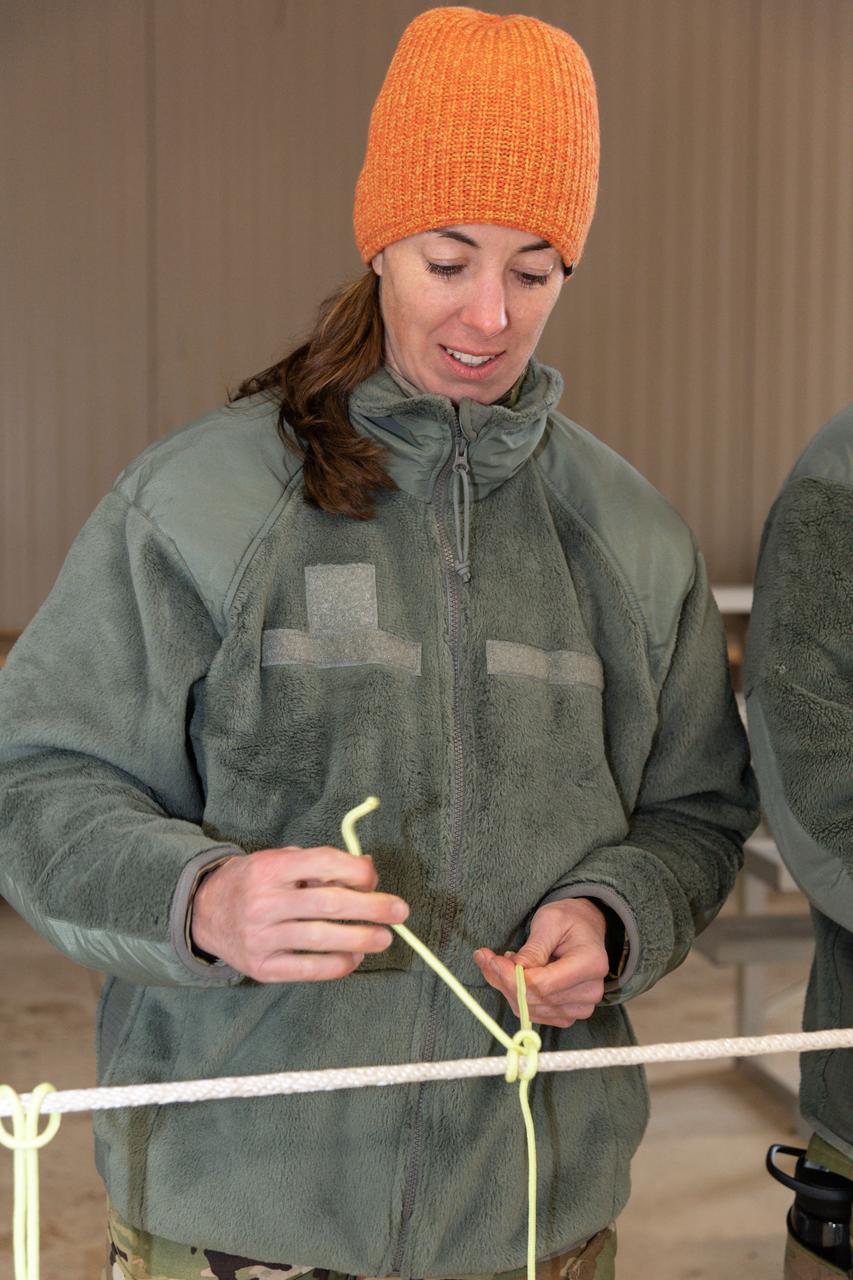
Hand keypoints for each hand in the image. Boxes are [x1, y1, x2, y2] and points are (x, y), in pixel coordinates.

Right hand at [190, 846, 409, 982]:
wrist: (205, 912)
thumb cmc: (253, 882)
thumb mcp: (279, 861)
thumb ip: (320, 865)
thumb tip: (368, 867)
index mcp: (269, 868)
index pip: (322, 862)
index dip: (355, 870)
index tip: (374, 878)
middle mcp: (263, 902)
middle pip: (328, 904)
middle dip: (371, 907)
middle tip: (399, 911)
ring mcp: (261, 937)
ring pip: (321, 939)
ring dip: (361, 939)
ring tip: (384, 938)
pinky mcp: (262, 967)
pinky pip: (308, 969)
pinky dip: (338, 965)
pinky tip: (355, 958)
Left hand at [473, 898, 608, 1027]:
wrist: (584, 929)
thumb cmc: (568, 920)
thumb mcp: (550, 921)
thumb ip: (532, 949)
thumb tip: (512, 970)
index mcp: (591, 964)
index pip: (543, 984)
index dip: (512, 977)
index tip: (492, 960)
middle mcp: (591, 991)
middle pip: (536, 999)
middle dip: (504, 981)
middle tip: (487, 959)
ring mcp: (581, 1007)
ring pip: (530, 1010)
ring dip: (507, 988)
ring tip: (502, 963)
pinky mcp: (568, 1015)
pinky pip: (534, 1014)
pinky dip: (516, 997)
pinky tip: (513, 976)